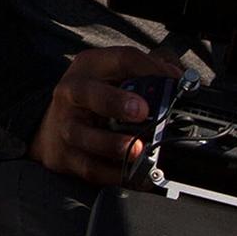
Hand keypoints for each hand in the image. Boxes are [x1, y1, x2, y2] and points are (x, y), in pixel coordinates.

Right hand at [34, 46, 186, 188]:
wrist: (53, 127)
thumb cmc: (95, 98)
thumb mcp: (116, 74)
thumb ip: (151, 70)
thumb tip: (183, 81)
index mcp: (90, 68)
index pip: (122, 59)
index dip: (149, 70)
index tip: (173, 82)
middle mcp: (72, 94)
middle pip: (89, 93)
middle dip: (115, 102)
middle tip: (141, 112)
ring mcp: (65, 126)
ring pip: (83, 136)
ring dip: (112, 144)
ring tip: (138, 150)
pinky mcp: (64, 156)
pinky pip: (90, 168)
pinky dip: (116, 175)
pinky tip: (137, 176)